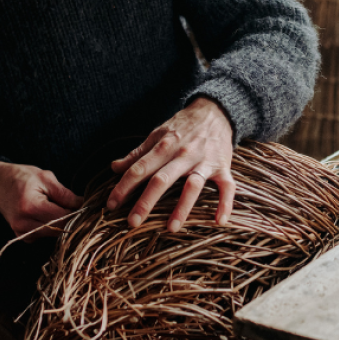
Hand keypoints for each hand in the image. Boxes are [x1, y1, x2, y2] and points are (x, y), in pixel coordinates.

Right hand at [0, 162, 82, 241]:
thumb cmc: (21, 176)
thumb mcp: (45, 178)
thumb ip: (65, 194)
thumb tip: (83, 204)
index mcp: (31, 207)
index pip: (63, 218)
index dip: (78, 213)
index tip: (87, 207)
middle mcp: (24, 223)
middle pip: (59, 229)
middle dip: (71, 220)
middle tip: (77, 208)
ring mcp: (21, 232)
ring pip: (52, 234)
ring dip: (60, 224)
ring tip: (60, 208)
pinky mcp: (21, 236)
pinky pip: (43, 236)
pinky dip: (49, 227)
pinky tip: (48, 215)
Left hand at [107, 97, 234, 230]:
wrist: (215, 111)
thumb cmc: (183, 126)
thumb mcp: (158, 134)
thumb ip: (137, 154)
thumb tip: (114, 167)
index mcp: (164, 147)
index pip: (139, 168)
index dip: (123, 187)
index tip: (111, 205)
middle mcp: (183, 155)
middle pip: (162, 180)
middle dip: (146, 202)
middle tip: (133, 222)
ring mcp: (204, 162)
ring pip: (193, 186)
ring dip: (182, 207)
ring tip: (170, 228)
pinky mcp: (223, 167)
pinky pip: (227, 187)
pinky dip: (225, 204)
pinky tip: (219, 221)